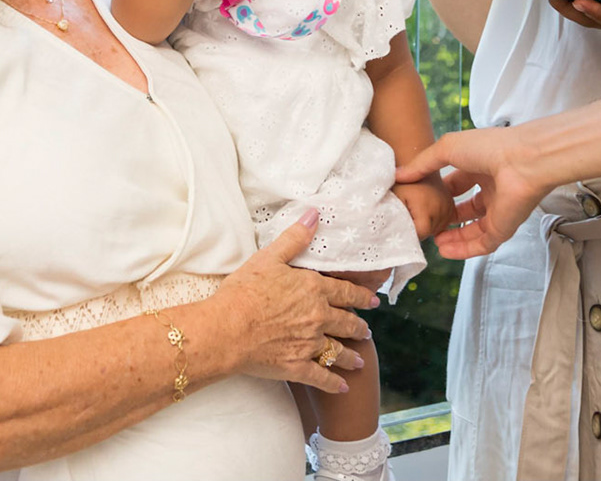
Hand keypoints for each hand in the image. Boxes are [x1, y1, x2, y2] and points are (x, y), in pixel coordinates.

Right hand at [205, 210, 379, 393]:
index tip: (373, 300)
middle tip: (366, 330)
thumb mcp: (269, 257)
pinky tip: (342, 386)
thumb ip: (295, 238)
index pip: (345, 292)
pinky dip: (333, 383)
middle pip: (346, 323)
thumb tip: (315, 214)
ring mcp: (309, 344)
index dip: (361, 296)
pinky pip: (321, 377)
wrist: (227, 329)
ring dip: (350, 355)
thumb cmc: (244, 291)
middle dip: (358, 327)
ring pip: (338, 351)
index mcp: (313, 290)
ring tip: (358, 359)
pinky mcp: (297, 367)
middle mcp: (318, 317)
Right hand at [394, 127, 551, 260]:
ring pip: (472, 229)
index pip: (456, 183)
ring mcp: (498, 209)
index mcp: (480, 165)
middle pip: (465, 208)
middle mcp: (490, 187)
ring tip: (433, 243)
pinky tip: (444, 252)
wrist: (523, 162)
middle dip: (446, 218)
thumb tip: (399, 176)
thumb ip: (422, 164)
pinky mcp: (504, 228)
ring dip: (453, 237)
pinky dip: (464, 249)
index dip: (439, 192)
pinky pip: (482, 243)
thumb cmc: (488, 148)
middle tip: (426, 225)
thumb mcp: (447, 148)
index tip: (420, 201)